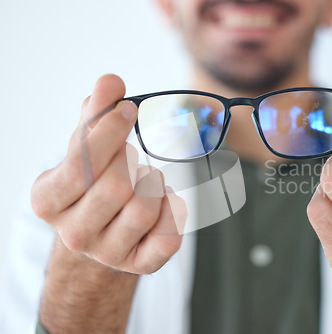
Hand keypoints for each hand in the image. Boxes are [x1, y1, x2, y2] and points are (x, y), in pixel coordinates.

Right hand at [31, 74, 185, 274]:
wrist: (102, 227)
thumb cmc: (92, 179)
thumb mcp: (86, 144)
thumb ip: (96, 113)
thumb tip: (109, 82)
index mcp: (48, 201)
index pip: (80, 166)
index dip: (109, 132)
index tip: (128, 110)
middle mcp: (73, 234)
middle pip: (115, 186)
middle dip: (131, 159)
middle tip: (132, 154)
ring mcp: (108, 254)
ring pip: (144, 209)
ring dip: (153, 182)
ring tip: (145, 177)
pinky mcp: (140, 264)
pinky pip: (169, 236)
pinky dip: (174, 209)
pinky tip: (164, 199)